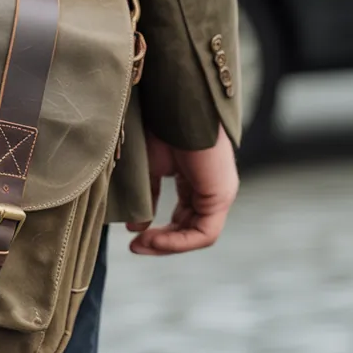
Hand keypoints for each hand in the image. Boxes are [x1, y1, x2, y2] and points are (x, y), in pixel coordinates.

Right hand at [126, 126, 238, 254]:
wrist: (173, 105)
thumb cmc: (158, 127)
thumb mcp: (147, 167)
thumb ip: (146, 197)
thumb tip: (137, 226)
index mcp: (195, 178)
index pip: (182, 216)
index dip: (157, 230)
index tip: (130, 234)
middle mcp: (210, 187)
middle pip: (190, 227)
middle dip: (161, 241)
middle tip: (135, 247)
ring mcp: (219, 191)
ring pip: (197, 233)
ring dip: (168, 244)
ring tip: (141, 245)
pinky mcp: (221, 194)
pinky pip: (205, 232)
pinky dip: (179, 241)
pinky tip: (154, 239)